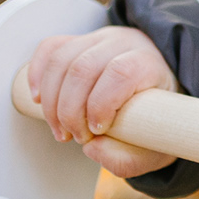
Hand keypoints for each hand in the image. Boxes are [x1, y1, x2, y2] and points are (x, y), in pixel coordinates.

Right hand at [27, 27, 178, 178]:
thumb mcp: (155, 146)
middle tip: (75, 137)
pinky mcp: (80, 42)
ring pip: (62, 59)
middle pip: (83, 67)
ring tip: (60, 129)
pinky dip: (37, 73)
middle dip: (70, 111)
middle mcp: (124, 44)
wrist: (160, 91)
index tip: (96, 131)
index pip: (120, 72)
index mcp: (149, 64)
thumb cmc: (156, 117)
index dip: (100, 104)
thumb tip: (93, 149)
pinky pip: (51, 48)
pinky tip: (38, 98)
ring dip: (51, 101)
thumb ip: (129, 159)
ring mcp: (100, 40)